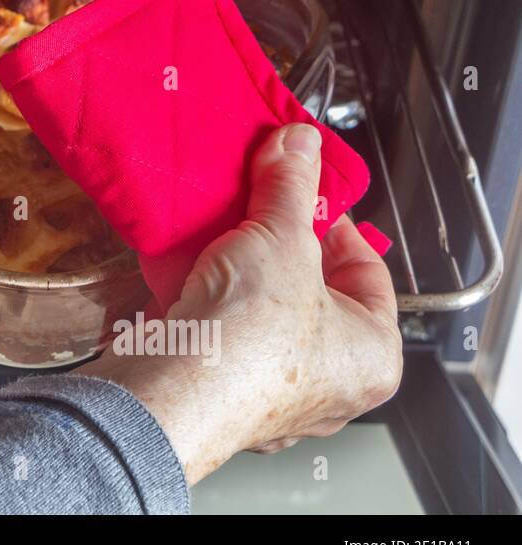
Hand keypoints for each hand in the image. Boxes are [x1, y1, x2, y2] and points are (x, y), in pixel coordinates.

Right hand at [79, 122, 402, 484]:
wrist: (171, 391)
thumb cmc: (249, 340)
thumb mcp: (281, 236)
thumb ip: (291, 184)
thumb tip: (299, 144)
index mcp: (373, 358)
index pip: (367, 271)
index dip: (332, 223)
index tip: (301, 197)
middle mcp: (330, 389)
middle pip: (312, 294)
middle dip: (280, 250)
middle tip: (259, 217)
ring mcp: (272, 400)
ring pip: (264, 319)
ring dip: (240, 279)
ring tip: (221, 242)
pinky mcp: (219, 398)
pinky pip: (222, 340)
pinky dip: (207, 308)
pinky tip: (189, 277)